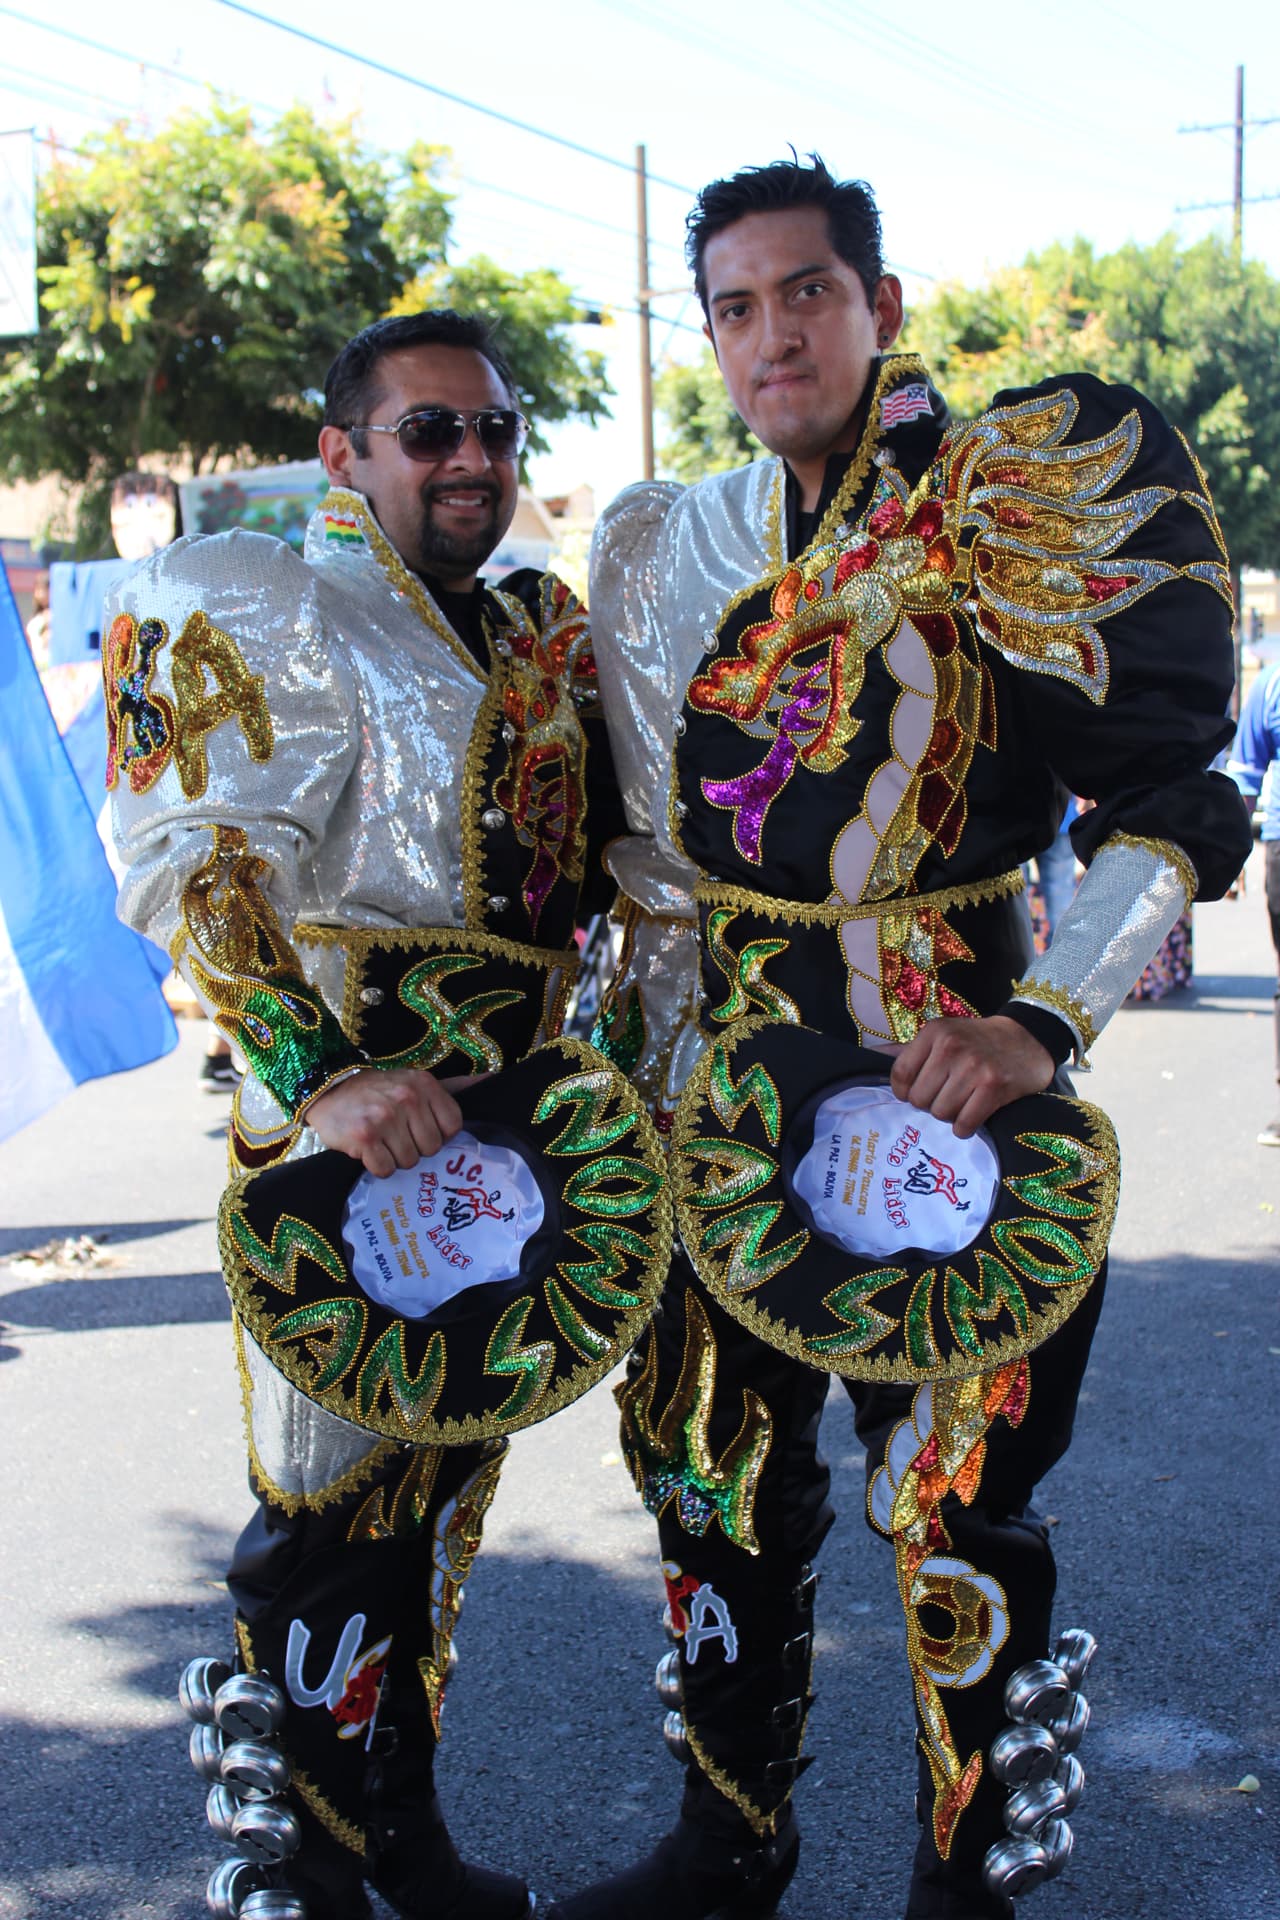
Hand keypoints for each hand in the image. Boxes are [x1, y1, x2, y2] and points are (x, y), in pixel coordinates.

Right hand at [305, 1068, 463, 1175]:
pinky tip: (369, 1149)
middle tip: (396, 1134)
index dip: (437, 1135)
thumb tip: (494, 1079)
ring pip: (409, 1161)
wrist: (330, 1089)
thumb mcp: (416, 1081)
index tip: (419, 1128)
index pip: (452, 1127)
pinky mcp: (365, 1136)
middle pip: (431, 1148)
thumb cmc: (379, 1091)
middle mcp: (407, 1098)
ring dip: (394, 1157)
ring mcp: (385, 1117)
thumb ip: (454, 1086)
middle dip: (414, 1147)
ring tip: (381, 1140)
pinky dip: (377, 1165)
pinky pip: (385, 1169)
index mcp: (425, 1085)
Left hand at [889, 1015, 1054, 1138]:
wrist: (1027, 1040)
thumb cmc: (977, 1041)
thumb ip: (906, 1050)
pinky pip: (965, 1124)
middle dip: (930, 1104)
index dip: (904, 1092)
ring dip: (950, 1116)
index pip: (900, 1075)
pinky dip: (965, 1127)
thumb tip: (868, 1054)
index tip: (917, 1092)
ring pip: (941, 1113)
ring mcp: (974, 1067)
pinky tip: (972, 1115)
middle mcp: (951, 1047)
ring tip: (962, 1102)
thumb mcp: (942, 1035)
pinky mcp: (994, 1087)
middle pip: (919, 1099)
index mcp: (934, 1033)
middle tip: (947, 1095)